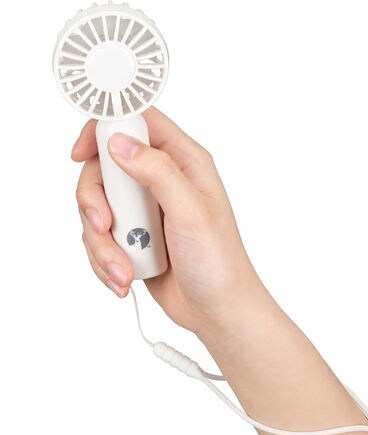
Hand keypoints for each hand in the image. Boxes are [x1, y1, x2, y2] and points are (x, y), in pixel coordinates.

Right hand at [72, 107, 268, 333]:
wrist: (216, 309)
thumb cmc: (219, 261)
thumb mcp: (192, 212)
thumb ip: (158, 172)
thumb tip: (119, 142)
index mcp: (184, 163)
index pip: (138, 123)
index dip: (104, 129)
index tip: (81, 152)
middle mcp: (161, 181)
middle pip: (105, 168)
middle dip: (95, 201)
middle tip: (105, 227)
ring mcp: (145, 210)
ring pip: (97, 207)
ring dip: (101, 243)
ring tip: (124, 270)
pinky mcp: (134, 237)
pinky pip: (100, 237)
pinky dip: (105, 260)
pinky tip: (124, 278)